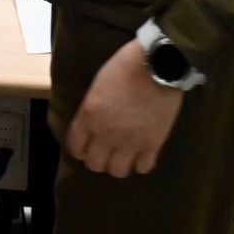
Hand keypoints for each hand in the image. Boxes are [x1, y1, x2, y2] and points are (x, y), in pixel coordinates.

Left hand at [65, 40, 182, 177]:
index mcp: (89, 116)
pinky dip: (141, 163)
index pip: (76, 146)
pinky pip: (143, 167)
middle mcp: (106, 133)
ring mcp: (130, 141)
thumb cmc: (125, 66)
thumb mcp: (98, 84)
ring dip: (118, 164)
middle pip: (95, 164)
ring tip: (124, 155)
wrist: (158, 62)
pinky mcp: (153, 143)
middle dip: (97, 159)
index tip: (85, 148)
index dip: (79, 149)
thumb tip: (92, 124)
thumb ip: (92, 109)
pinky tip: (142, 154)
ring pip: (118, 171)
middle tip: (104, 151)